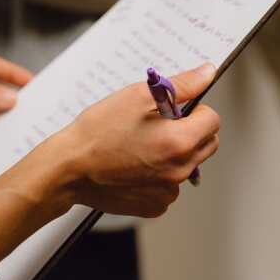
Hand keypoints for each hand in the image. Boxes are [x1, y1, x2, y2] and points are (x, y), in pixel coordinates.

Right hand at [50, 63, 219, 217]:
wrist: (67, 169)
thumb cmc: (96, 133)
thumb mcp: (136, 97)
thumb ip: (180, 85)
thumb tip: (206, 73)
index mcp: (180, 141)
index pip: (212, 120)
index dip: (193, 111)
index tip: (172, 112)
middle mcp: (180, 170)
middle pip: (206, 145)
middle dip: (188, 132)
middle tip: (156, 128)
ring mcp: (167, 191)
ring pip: (187, 166)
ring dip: (173, 156)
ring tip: (138, 149)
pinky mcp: (153, 205)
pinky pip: (167, 187)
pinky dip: (157, 178)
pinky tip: (132, 169)